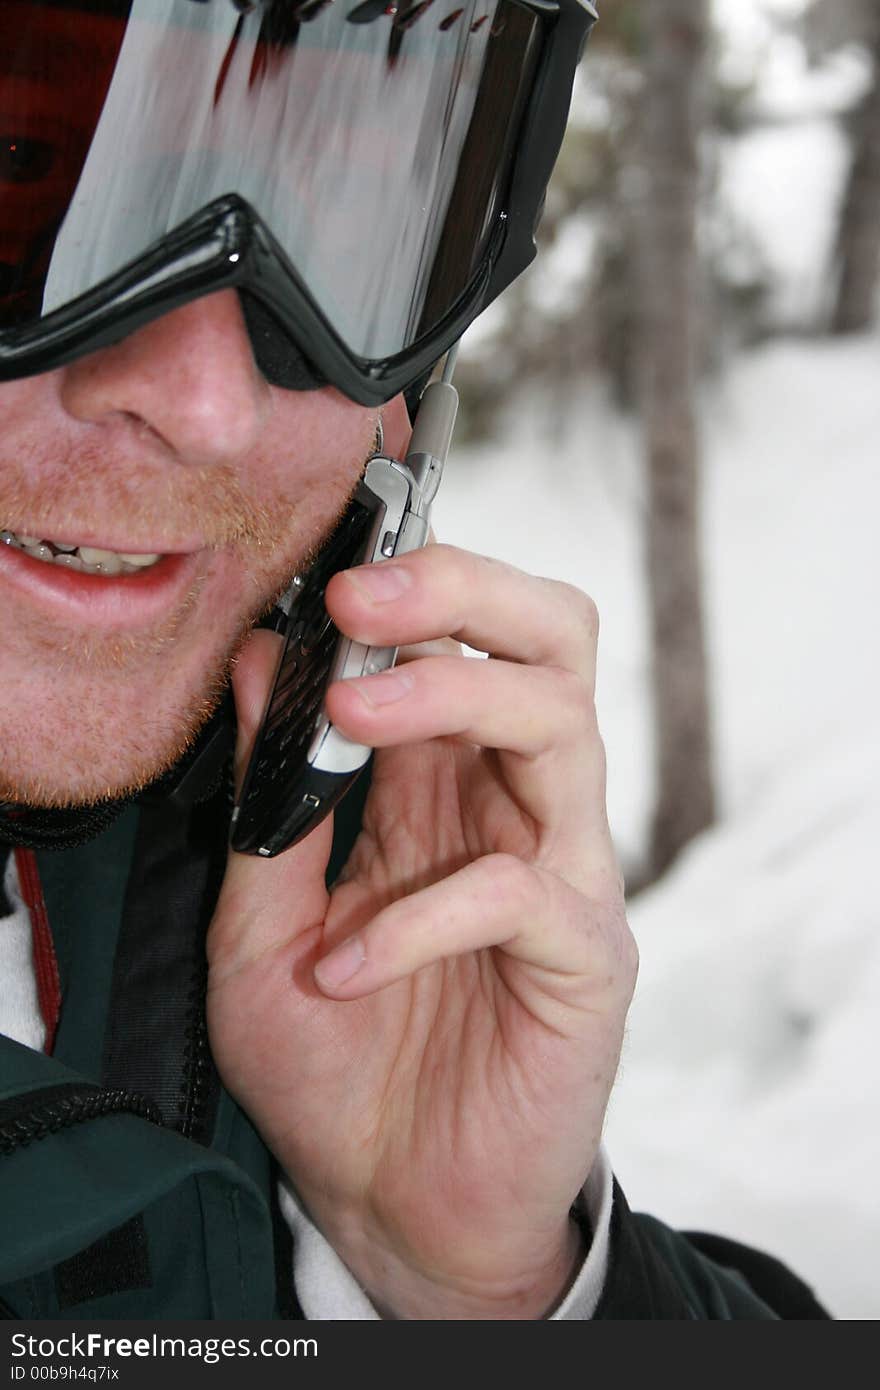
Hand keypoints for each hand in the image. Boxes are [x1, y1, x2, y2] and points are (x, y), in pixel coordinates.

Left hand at [206, 543, 636, 1318]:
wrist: (388, 1196)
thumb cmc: (331, 1055)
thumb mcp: (260, 919)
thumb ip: (269, 798)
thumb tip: (256, 659)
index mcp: (444, 779)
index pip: (469, 633)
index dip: (414, 582)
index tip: (324, 571)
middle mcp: (514, 802)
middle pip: (550, 638)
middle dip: (462, 593)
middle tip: (360, 599)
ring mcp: (562, 870)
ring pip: (562, 723)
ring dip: (455, 695)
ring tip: (355, 716)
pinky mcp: (585, 955)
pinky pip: (518, 893)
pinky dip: (416, 916)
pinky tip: (341, 965)